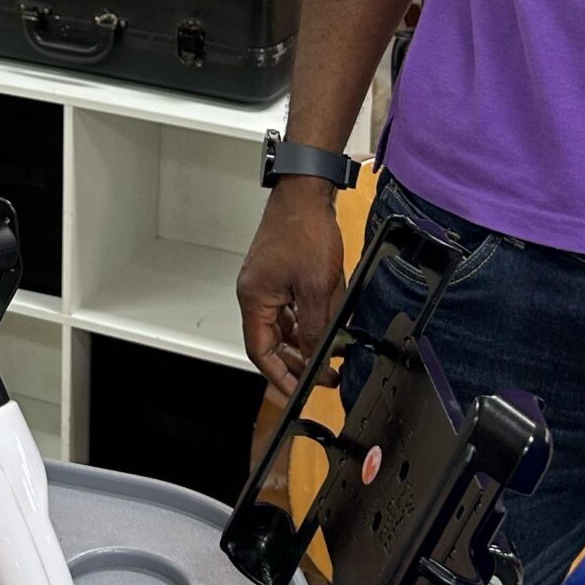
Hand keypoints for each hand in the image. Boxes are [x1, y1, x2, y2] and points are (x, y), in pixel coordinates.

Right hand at [237, 179, 348, 396]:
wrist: (306, 193)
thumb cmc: (304, 231)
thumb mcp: (317, 288)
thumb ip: (315, 328)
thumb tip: (316, 357)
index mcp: (255, 299)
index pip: (261, 352)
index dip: (279, 376)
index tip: (298, 391)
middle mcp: (255, 293)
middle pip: (270, 342)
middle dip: (296, 362)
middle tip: (322, 376)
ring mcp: (266, 283)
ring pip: (282, 326)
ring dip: (303, 342)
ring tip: (329, 354)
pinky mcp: (279, 274)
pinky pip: (289, 308)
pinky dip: (305, 321)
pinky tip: (325, 326)